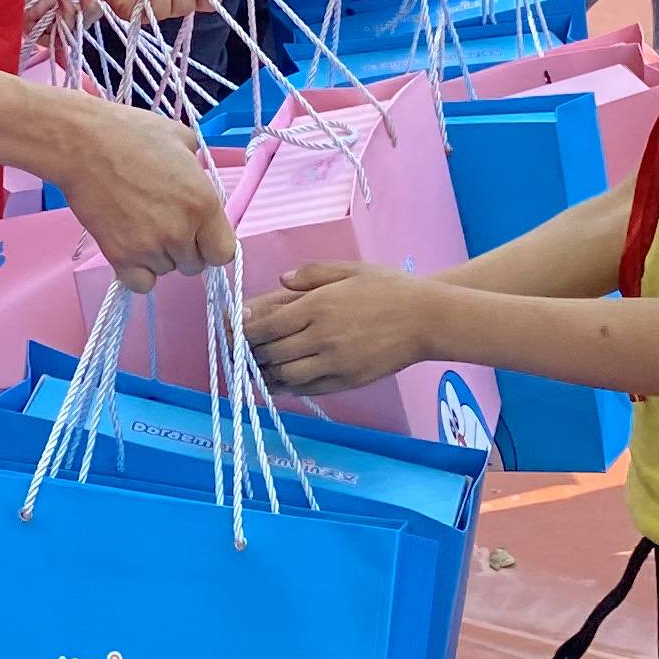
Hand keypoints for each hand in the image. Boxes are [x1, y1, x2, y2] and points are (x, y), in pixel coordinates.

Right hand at [56, 102, 235, 293]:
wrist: (83, 143)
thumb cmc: (132, 134)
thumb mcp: (182, 139)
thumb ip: (199, 167)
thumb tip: (199, 177)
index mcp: (203, 203)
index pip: (224, 253)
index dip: (212, 245)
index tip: (200, 235)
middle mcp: (181, 231)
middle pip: (195, 265)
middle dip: (184, 249)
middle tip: (163, 223)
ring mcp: (150, 247)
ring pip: (166, 270)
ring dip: (158, 256)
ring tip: (139, 225)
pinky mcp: (121, 256)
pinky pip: (141, 283)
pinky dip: (138, 271)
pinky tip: (130, 248)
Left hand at [243, 260, 434, 393]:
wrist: (425, 319)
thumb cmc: (388, 288)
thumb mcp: (348, 269)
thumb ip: (310, 274)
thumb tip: (280, 282)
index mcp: (318, 305)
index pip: (267, 325)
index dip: (244, 330)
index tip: (232, 328)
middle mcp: (321, 337)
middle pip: (270, 352)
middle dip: (249, 351)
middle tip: (236, 349)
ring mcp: (333, 363)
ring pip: (284, 375)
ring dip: (265, 372)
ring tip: (254, 366)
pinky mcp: (346, 381)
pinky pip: (307, 389)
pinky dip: (287, 386)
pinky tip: (279, 381)